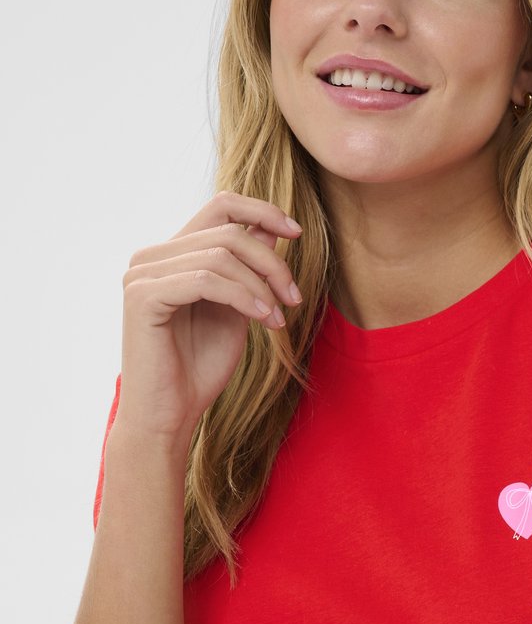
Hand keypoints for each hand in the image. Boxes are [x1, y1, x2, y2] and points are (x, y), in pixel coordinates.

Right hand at [116, 191, 303, 446]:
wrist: (169, 417)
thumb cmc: (199, 369)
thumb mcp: (236, 310)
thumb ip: (247, 271)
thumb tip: (271, 229)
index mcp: (173, 255)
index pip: (220, 206)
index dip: (262, 211)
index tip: (297, 233)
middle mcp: (151, 257)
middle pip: (228, 232)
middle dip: (271, 263)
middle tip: (294, 298)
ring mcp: (142, 274)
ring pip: (220, 255)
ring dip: (260, 285)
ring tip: (277, 317)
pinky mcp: (142, 296)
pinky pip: (205, 280)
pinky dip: (242, 296)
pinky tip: (262, 318)